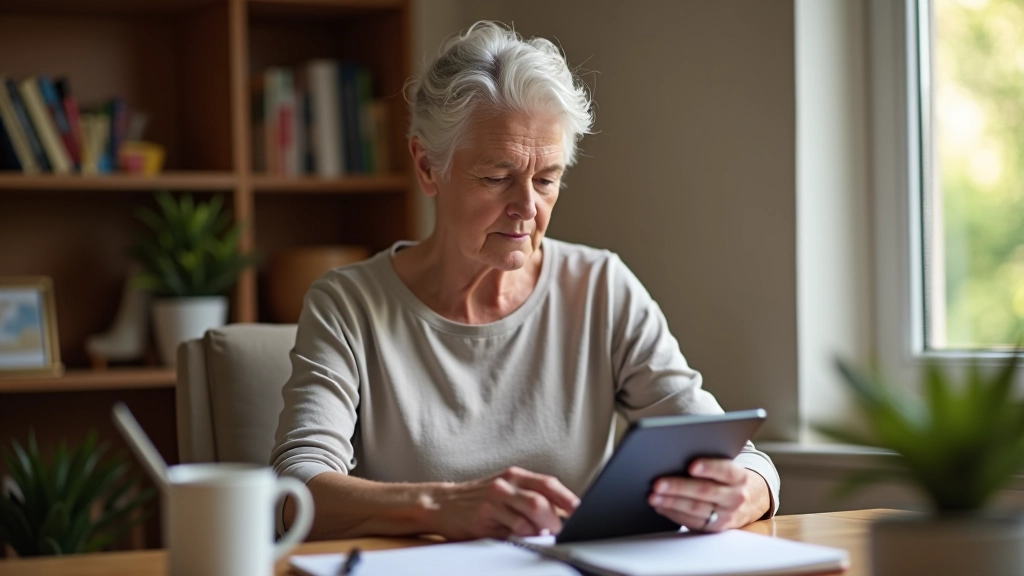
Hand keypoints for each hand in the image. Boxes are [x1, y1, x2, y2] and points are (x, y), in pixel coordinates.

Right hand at [425, 466, 579, 539]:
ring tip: (542, 534)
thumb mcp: (506, 488)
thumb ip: (530, 495)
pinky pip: (510, 532)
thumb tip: (562, 514)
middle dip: (555, 520)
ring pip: (527, 519)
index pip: (548, 484)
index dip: (568, 499)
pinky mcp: (483, 520)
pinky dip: (523, 537)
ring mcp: (492, 502)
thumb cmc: (479, 497)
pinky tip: (522, 537)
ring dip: (539, 531)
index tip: (582, 512)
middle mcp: (504, 485)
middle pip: (540, 502)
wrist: (442, 504)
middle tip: (561, 531)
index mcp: (514, 475)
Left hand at [648, 458, 769, 531]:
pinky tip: (661, 506)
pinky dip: (673, 513)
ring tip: (653, 496)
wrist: (744, 501)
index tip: (691, 466)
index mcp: (739, 476)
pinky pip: (692, 522)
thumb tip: (677, 454)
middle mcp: (736, 496)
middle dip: (679, 487)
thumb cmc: (725, 477)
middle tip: (658, 483)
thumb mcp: (725, 466)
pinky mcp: (715, 528)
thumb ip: (708, 460)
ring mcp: (727, 515)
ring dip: (671, 502)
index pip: (726, 470)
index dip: (709, 467)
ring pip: (696, 508)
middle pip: (705, 491)